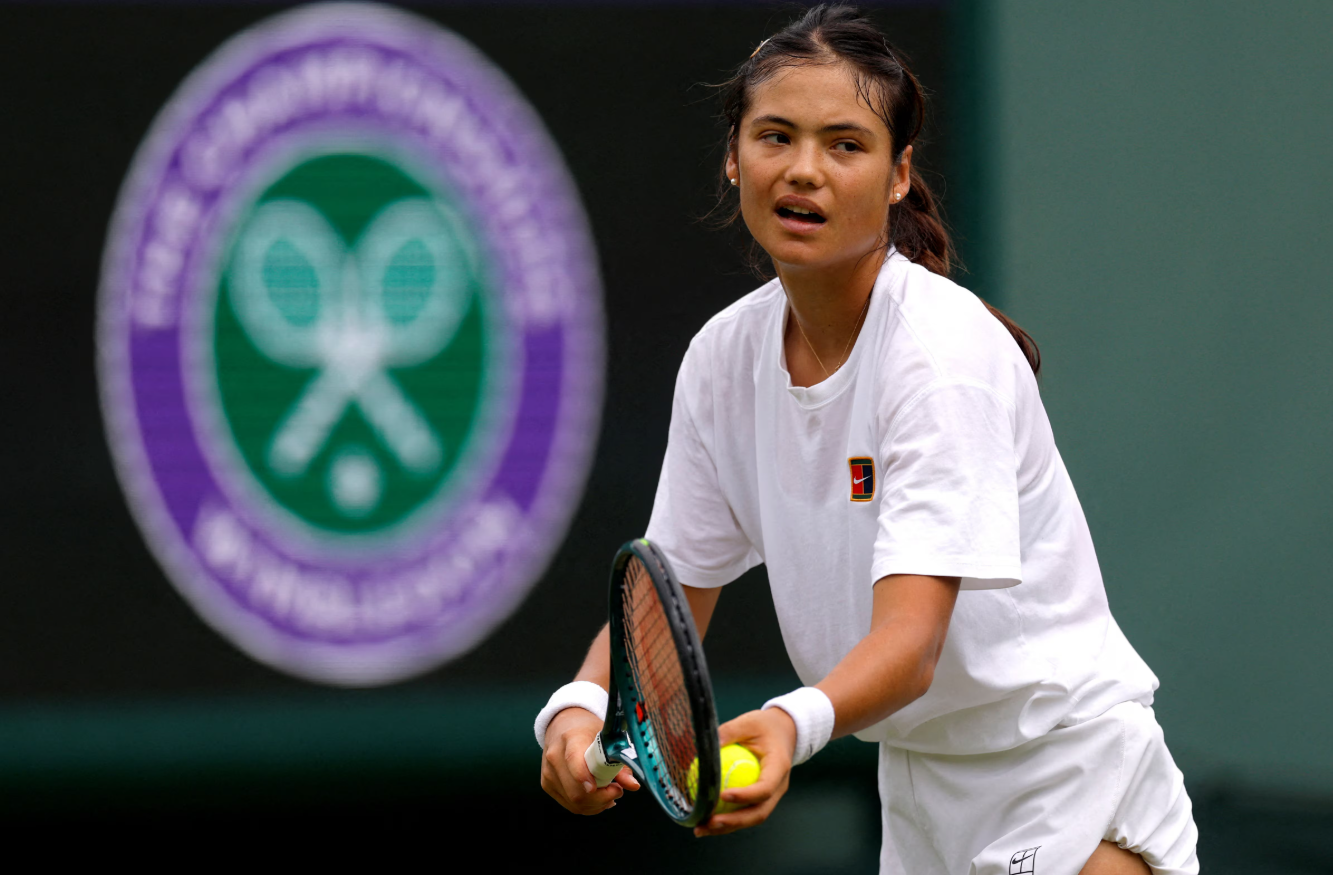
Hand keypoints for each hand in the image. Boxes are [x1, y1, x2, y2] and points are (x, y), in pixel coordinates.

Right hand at [540, 707, 640, 814]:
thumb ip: (620, 762)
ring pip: (574, 802)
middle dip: (601, 797)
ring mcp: (548, 772)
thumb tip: (633, 785)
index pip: (574, 759)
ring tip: (610, 793)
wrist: (563, 725)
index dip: (585, 776)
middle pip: (576, 790)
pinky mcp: (547, 784)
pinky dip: (588, 806)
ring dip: (597, 804)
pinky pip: (570, 804)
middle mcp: (555, 755)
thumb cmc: (587, 730)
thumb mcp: (606, 738)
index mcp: (571, 737)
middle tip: (618, 790)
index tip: (599, 787)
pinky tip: (599, 797)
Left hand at [693, 707, 796, 836]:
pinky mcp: (762, 798)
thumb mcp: (749, 721)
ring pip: (752, 818)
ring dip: (728, 826)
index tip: (722, 795)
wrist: (784, 732)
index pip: (764, 788)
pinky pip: (746, 812)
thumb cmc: (765, 726)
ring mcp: (771, 795)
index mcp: (779, 767)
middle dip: (734, 822)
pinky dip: (727, 819)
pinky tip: (705, 821)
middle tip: (708, 822)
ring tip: (701, 829)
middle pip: (759, 812)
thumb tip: (706, 746)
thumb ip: (729, 731)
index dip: (745, 796)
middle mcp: (778, 786)